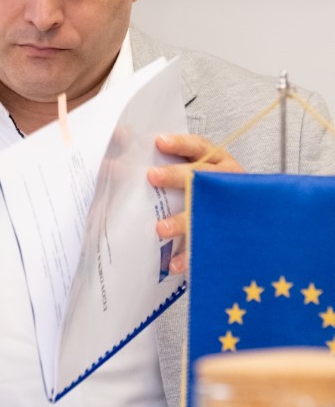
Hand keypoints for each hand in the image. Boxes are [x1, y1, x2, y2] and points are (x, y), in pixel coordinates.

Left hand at [147, 133, 243, 272]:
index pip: (200, 147)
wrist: (264, 220)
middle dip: (176, 176)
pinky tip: (173, 264)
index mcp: (220, 162)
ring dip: (182, 221)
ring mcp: (228, 209)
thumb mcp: (209, 170)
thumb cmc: (222, 189)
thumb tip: (141, 152)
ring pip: (204, 212)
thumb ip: (181, 163)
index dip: (180, 144)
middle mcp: (227, 181)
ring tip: (161, 228)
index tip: (159, 142)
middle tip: (153, 176)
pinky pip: (207, 245)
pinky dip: (190, 256)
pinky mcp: (226, 235)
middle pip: (200, 176)